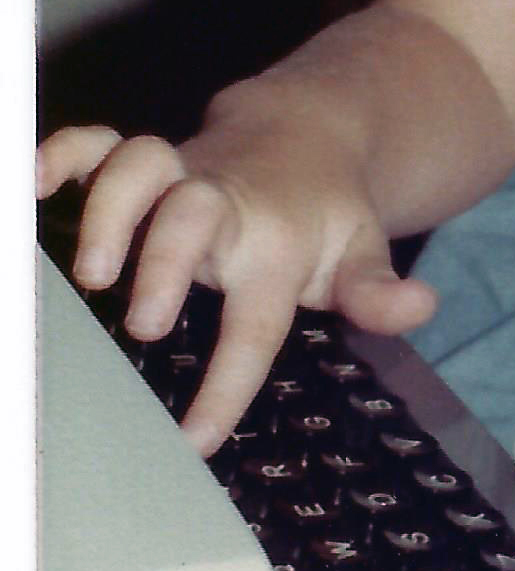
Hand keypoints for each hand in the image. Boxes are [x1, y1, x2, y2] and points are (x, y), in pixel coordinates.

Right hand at [36, 113, 435, 450]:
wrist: (309, 131)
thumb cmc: (323, 217)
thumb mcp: (361, 256)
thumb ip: (377, 292)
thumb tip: (419, 306)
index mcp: (279, 244)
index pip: (256, 320)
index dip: (227, 384)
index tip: (194, 439)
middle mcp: (226, 205)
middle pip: (194, 216)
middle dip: (166, 261)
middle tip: (145, 323)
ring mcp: (182, 175)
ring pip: (141, 166)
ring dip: (110, 208)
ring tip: (89, 274)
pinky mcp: (145, 159)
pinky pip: (99, 142)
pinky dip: (64, 154)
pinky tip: (34, 186)